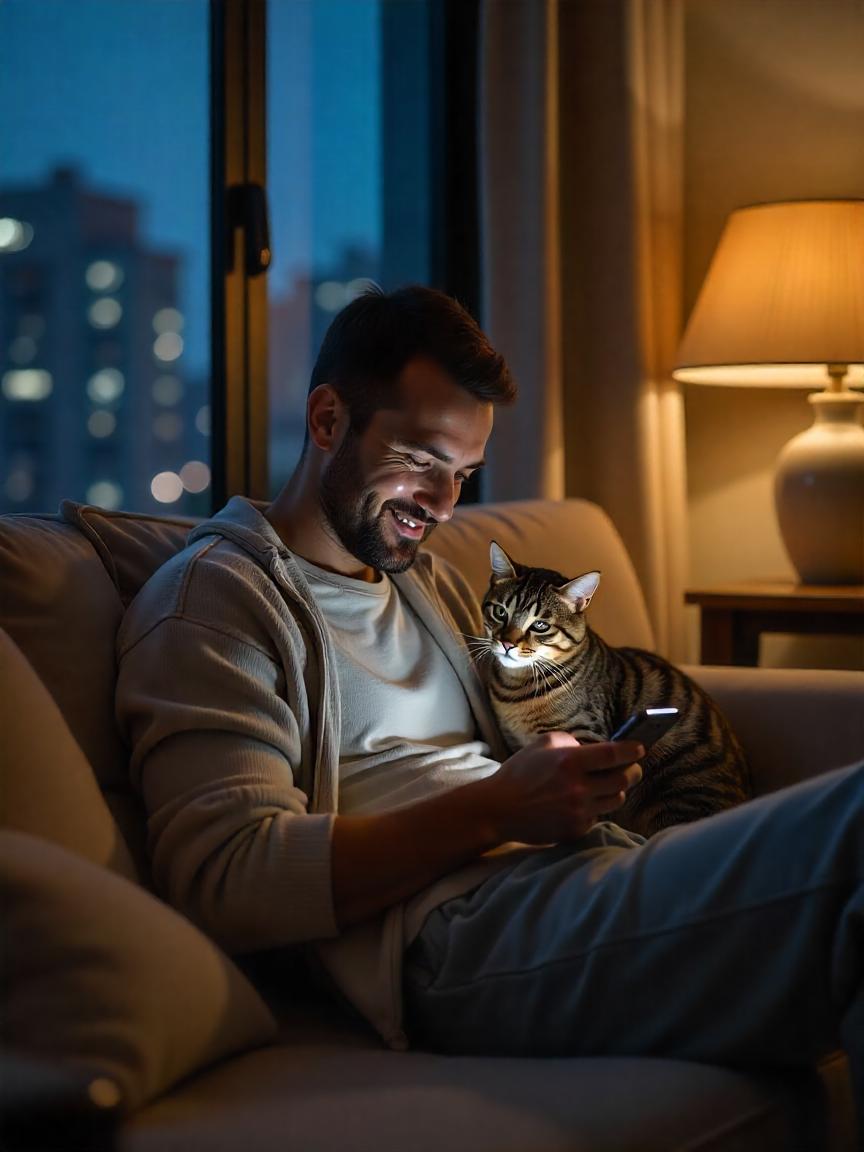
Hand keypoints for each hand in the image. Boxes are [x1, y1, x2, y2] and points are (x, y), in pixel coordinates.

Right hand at [477, 731, 643, 844]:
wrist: (499, 809)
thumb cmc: (520, 772)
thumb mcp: (542, 744)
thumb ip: (571, 742)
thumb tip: (595, 748)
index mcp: (570, 762)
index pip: (614, 754)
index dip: (632, 750)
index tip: (639, 748)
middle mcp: (578, 788)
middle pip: (623, 780)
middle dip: (632, 771)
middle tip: (631, 767)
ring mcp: (578, 812)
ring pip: (615, 800)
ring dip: (615, 790)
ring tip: (606, 783)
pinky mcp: (576, 830)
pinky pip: (597, 816)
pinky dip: (595, 807)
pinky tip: (582, 801)